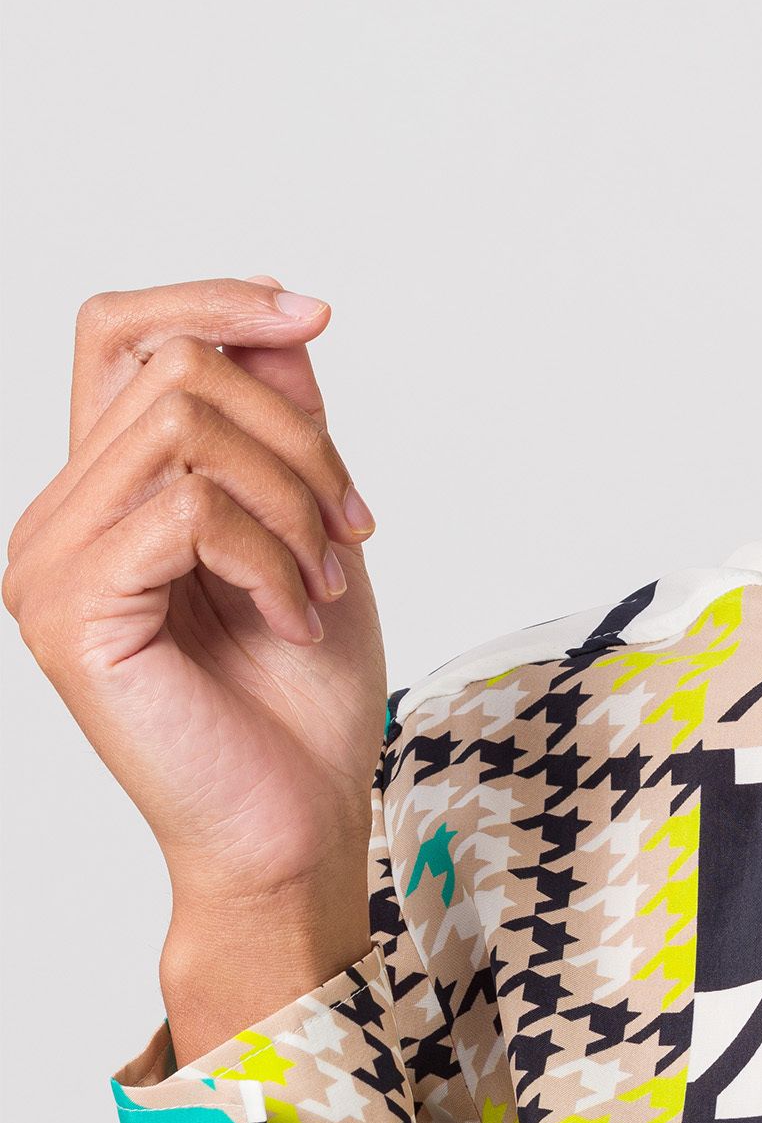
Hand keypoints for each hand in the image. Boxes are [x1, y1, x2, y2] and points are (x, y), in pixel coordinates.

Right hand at [4, 275, 386, 1053]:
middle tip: (351, 526)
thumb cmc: (300, 698)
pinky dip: (270, 554)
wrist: (295, 824)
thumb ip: (284, 426)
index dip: (215, 298)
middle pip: (177, 364)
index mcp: (105, 490)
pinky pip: (187, 507)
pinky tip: (291, 616)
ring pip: (185, 422)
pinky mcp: (71, 612)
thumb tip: (285, 320)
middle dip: (298, 434)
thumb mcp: (310, 525)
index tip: (315, 315)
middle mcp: (58, 517)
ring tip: (320, 580)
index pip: (120, 330)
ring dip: (292, 497)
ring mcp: (50, 564)